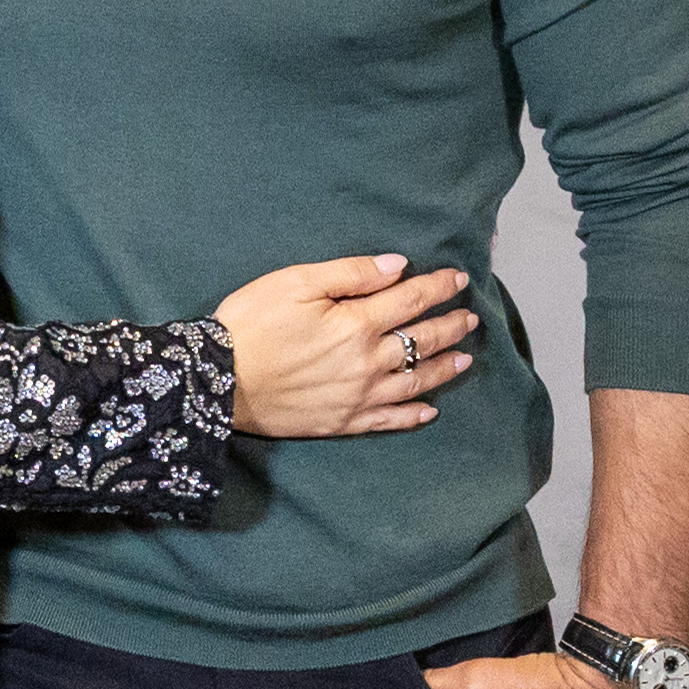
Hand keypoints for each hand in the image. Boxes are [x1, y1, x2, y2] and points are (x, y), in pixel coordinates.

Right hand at [211, 254, 478, 436]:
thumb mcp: (295, 283)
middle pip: (421, 340)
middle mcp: (367, 362)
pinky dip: (413, 415)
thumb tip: (397, 266)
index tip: (458, 279)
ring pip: (415, 381)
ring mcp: (358, 396)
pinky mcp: (343, 421)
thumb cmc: (251, 324)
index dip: (438, 287)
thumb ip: (350, 274)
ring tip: (465, 359)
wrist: (218, 382)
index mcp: (356, 323)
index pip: (411, 300)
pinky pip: (389, 420)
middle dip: (450, 326)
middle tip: (470, 318)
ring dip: (444, 368)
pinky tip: (429, 410)